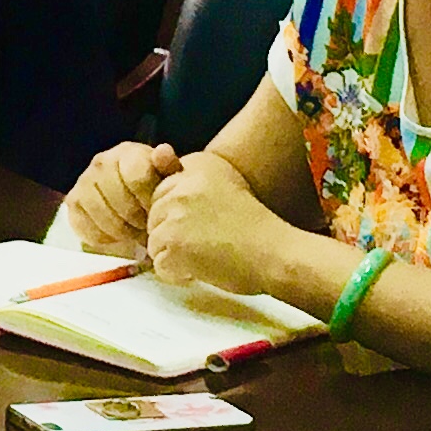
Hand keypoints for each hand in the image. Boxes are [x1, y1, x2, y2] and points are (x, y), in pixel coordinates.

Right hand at [57, 142, 179, 257]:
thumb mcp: (169, 176)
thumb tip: (163, 152)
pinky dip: (103, 237)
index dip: (149, 200)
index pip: (137, 179)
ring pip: (102, 215)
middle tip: (147, 226)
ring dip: (121, 230)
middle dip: (137, 218)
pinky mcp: (73, 202)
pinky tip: (116, 235)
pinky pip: (86, 227)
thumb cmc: (154, 186)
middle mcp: (101, 163)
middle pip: (119, 200)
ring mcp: (84, 181)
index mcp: (127, 153)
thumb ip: (168, 166)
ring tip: (134, 231)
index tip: (158, 210)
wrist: (133, 196)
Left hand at [142, 160, 292, 293]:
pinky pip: (160, 265)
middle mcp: (183, 183)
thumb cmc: (256, 227)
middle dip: (172, 232)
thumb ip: (192, 179)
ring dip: (175, 254)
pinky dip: (177, 274)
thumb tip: (159, 157)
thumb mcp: (227, 184)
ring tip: (206, 254)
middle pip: (154, 214)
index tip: (205, 221)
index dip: (179, 212)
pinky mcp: (173, 243)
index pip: (164, 189)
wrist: (276, 254)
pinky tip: (202, 269)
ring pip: (154, 240)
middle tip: (206, 241)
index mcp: (198, 164)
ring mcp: (175, 213)